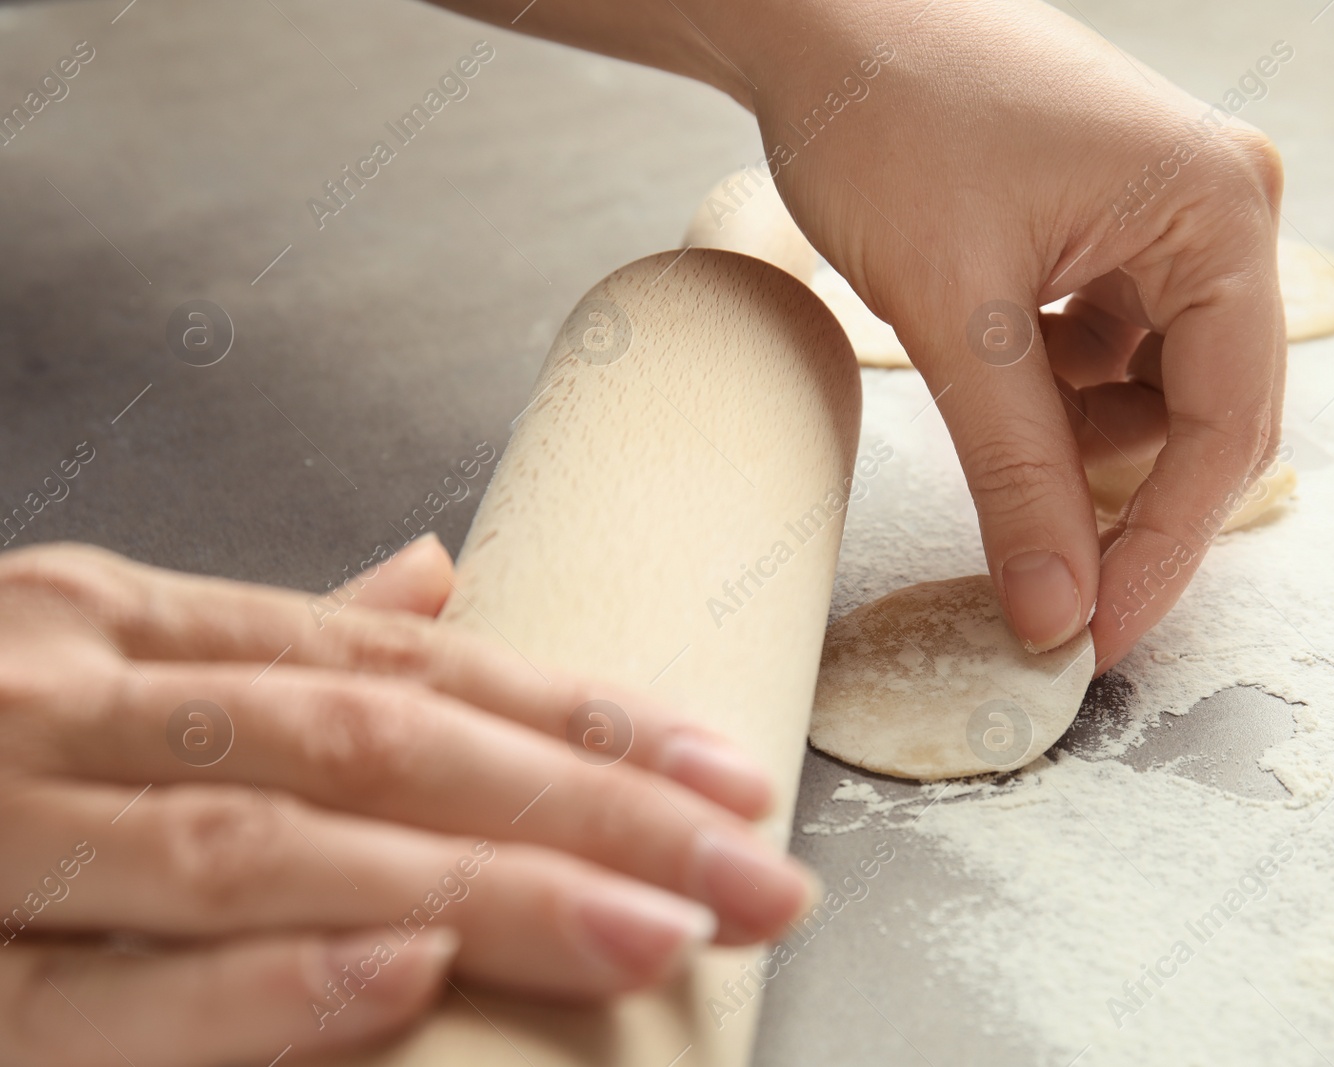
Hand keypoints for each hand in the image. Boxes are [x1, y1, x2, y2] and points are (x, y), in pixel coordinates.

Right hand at [0, 537, 810, 1065]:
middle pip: (376, 744)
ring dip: (478, 886)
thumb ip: (263, 639)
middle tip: (757, 866)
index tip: (725, 767)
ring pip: (266, 846)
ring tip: (652, 924)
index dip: (576, 715)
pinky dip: (251, 984)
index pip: (403, 664)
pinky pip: (95, 993)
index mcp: (128, 625)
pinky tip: (398, 971)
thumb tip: (436, 581)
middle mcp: (69, 700)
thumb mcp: (84, 652)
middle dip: (585, 808)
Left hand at [738, 0, 1286, 668]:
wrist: (818, 12)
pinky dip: (1061, 390)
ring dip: (1086, 443)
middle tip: (1054, 590)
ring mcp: (1171, 212)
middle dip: (1127, 503)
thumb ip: (1017, 473)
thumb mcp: (956, 315)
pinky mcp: (1118, 223)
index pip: (1229, 424)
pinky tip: (999, 372)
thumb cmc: (885, 116)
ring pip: (1158, 387)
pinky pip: (1116, 345)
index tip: (1098, 636)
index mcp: (1218, 211)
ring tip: (1001, 434)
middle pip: (1210, 411)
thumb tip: (1058, 612)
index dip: (1166, 547)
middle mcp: (1222, 206)